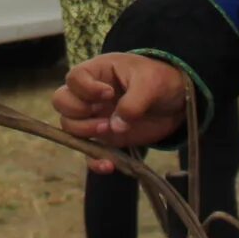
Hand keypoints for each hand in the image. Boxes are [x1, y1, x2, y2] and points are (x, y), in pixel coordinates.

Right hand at [51, 53, 189, 170]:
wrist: (176, 101)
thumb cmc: (160, 81)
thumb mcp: (150, 83)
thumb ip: (133, 102)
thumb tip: (116, 127)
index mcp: (98, 72)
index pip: (74, 78)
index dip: (85, 88)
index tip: (109, 94)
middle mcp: (90, 95)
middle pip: (62, 102)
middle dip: (78, 112)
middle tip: (103, 117)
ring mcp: (95, 117)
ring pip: (69, 126)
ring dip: (84, 132)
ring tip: (109, 130)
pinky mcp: (105, 138)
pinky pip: (89, 152)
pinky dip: (94, 160)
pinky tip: (109, 164)